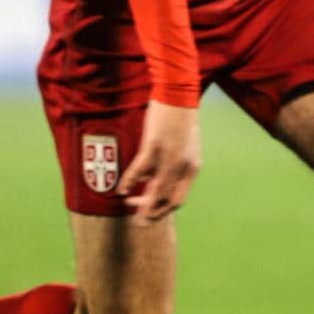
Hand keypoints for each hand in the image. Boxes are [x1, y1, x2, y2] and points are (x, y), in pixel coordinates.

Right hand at [120, 101, 201, 220]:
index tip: (147, 210)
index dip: (161, 210)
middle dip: (151, 213)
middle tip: (137, 219)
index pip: (178, 200)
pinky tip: (121, 190)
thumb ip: (173, 164)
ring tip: (128, 203)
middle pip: (167, 201)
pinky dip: (129, 183)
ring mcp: (169, 158)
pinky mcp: (155, 147)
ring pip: (154, 191)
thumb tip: (153, 179)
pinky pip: (139, 172)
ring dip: (140, 203)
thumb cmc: (179, 119)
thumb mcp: (185, 146)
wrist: (179, 94)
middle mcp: (183, 166)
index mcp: (192, 167)